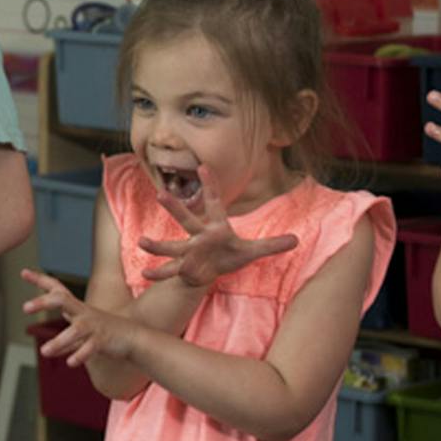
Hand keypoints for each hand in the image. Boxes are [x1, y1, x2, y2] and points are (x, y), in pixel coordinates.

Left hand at [20, 269, 139, 369]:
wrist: (133, 338)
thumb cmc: (104, 334)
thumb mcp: (81, 334)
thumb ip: (64, 342)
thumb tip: (48, 350)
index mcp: (77, 308)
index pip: (56, 289)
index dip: (40, 280)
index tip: (23, 272)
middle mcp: (83, 313)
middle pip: (62, 300)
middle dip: (44, 302)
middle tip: (25, 307)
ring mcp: (93, 326)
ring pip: (75, 330)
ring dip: (59, 341)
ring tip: (44, 352)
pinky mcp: (102, 340)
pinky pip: (90, 347)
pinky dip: (80, 355)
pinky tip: (70, 363)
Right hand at [137, 166, 298, 287]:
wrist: (212, 270)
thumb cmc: (230, 255)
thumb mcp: (253, 251)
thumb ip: (272, 244)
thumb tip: (298, 239)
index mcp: (216, 227)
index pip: (214, 203)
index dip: (211, 185)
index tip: (203, 165)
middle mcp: (198, 236)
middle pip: (186, 219)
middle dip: (175, 208)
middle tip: (160, 193)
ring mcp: (188, 251)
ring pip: (171, 246)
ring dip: (157, 245)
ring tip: (142, 241)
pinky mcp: (184, 267)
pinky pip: (170, 270)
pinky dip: (159, 273)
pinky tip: (145, 274)